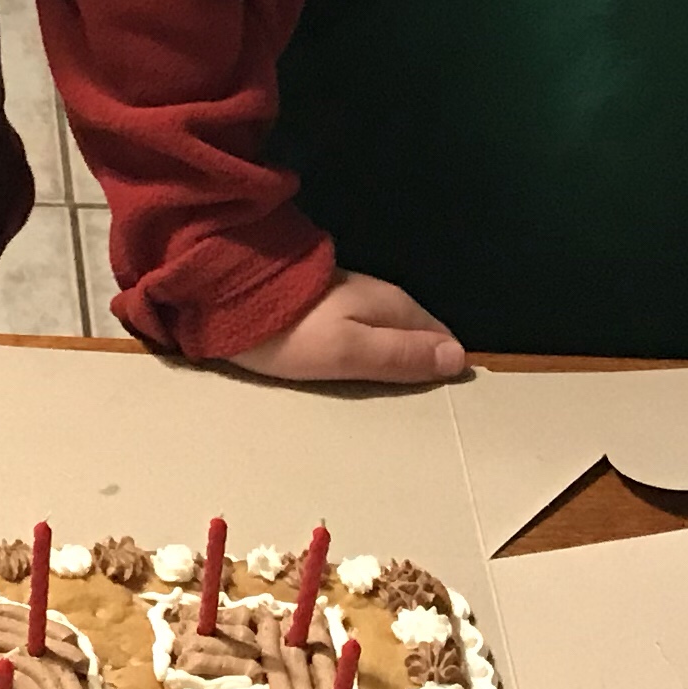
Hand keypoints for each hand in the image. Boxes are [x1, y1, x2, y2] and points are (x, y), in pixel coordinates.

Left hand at [225, 270, 464, 385]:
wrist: (228, 291)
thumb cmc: (292, 331)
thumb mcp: (349, 351)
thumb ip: (400, 356)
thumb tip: (459, 358)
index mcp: (391, 305)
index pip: (439, 336)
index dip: (446, 364)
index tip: (454, 396)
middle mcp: (377, 294)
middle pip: (416, 330)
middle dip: (427, 357)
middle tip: (432, 397)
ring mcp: (349, 294)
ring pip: (390, 326)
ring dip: (399, 351)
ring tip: (402, 385)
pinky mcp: (323, 300)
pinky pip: (364, 325)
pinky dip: (372, 344)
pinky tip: (363, 361)